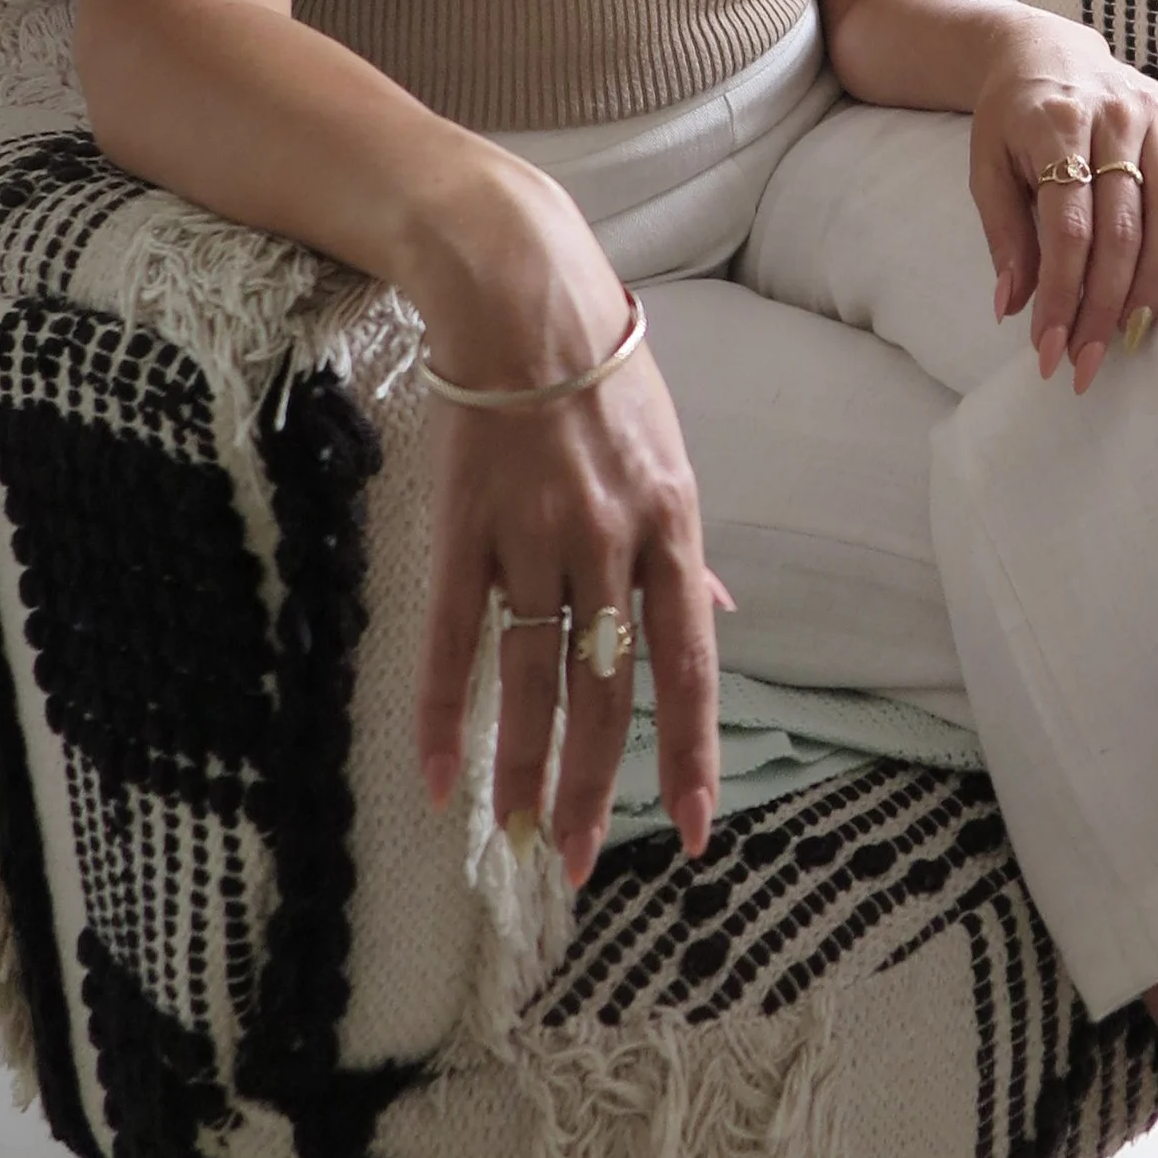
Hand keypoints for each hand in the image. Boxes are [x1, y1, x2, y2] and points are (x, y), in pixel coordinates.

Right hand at [407, 168, 722, 885]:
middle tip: (584, 863)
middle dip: (600, 786)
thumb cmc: (605, 374)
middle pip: (608, 689)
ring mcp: (533, 535)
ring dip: (525, 770)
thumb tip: (720, 613)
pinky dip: (443, 713)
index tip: (696, 830)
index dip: (692, 752)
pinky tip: (437, 776)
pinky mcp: (464, 526)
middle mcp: (609, 540)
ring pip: (532, 678)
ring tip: (519, 838)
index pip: (689, 663)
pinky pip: (453, 637)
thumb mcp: (671, 454)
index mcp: (672, 525)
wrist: (522, 293)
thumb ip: (685, 550)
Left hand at [968, 9, 1157, 392]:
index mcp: (1055, 126)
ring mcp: (1154, 110)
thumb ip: (1003, 234)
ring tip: (1135, 333)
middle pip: (1120, 228)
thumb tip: (1011, 307)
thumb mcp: (986, 167)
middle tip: (1090, 361)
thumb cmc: (1010, 118)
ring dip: (1154, 280)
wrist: (1040, 49)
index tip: (1051, 350)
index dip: (1061, 294)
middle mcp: (1112, 116)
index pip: (1067, 228)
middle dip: (1104, 304)